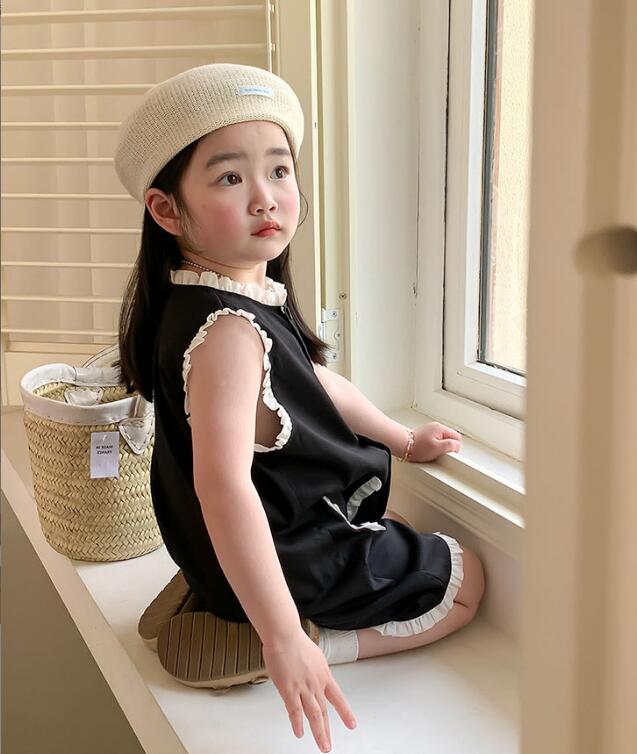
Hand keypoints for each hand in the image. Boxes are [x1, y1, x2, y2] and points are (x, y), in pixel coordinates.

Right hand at [262, 629, 356, 751]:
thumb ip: (315, 671)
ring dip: (318, 732)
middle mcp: (316, 683)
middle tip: (329, 746)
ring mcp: (303, 687)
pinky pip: (294, 711)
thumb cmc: (296, 642)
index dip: (345, 713)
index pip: (338, 698)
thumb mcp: (314, 657)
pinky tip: (299, 733)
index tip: (352, 725)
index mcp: (324, 675)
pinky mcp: (289, 689)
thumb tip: (316, 676)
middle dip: (327, 731)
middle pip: (324, 711)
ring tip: (322, 745)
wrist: (285, 635)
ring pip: (313, 715)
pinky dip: (297, 724)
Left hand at [409, 421, 462, 461]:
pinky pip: (435, 441)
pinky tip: (428, 451)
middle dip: (447, 447)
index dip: (455, 447)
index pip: (457, 437)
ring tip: (432, 452)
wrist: (403, 446)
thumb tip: (458, 445)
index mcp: (441, 428)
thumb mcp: (437, 448)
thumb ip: (450, 445)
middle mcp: (436, 427)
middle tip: (439, 453)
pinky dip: (433, 446)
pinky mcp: (425, 435)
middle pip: (450, 438)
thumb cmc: (418, 447)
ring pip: (442, 440)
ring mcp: (430, 430)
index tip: (449, 453)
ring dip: (440, 447)